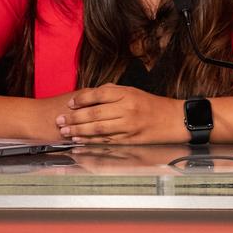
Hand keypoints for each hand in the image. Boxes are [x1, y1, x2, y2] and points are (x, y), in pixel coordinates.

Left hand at [55, 84, 185, 144]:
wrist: (172, 120)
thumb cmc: (150, 104)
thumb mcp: (131, 91)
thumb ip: (111, 92)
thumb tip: (88, 96)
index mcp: (126, 94)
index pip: (99, 94)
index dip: (81, 99)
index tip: (69, 104)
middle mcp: (127, 109)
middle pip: (95, 113)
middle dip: (75, 118)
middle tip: (60, 121)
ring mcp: (128, 126)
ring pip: (99, 129)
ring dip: (80, 131)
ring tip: (66, 132)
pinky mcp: (130, 141)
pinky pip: (107, 141)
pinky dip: (92, 142)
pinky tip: (81, 142)